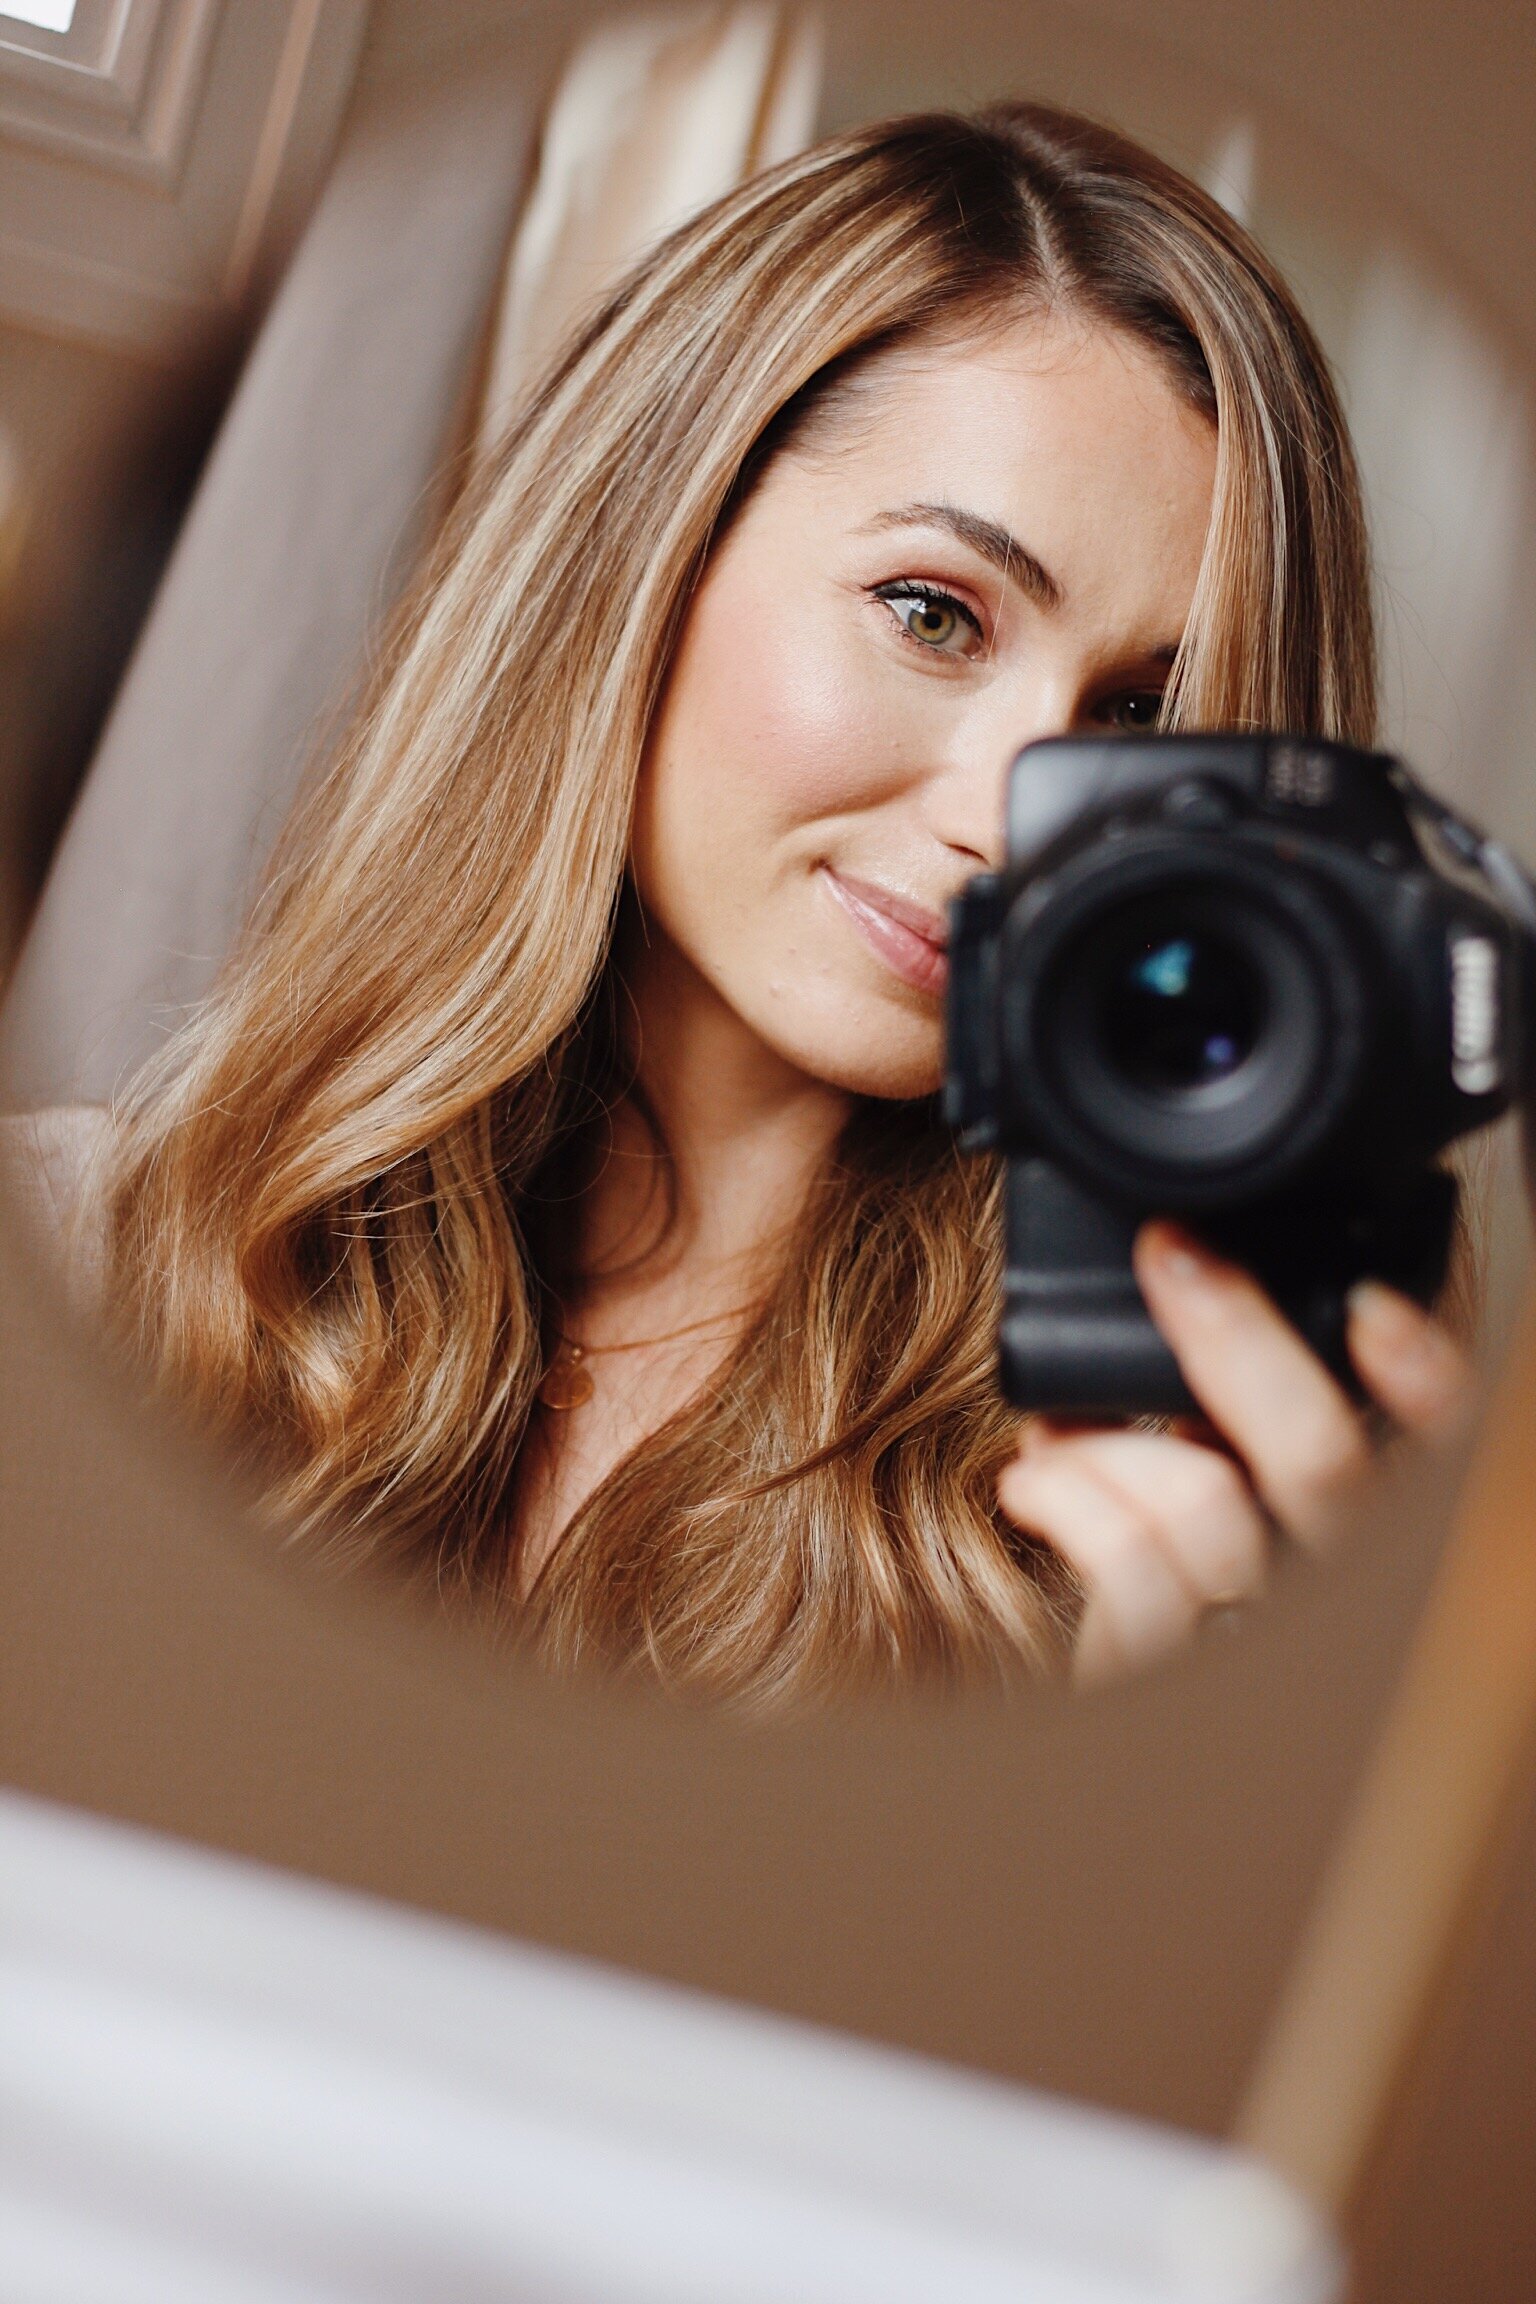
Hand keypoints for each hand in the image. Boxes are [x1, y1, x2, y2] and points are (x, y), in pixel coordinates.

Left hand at [997, 1221, 1473, 1687]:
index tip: (1370, 1305)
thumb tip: (1204, 1331)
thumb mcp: (1227, 1532)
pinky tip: (1033, 1482)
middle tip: (1173, 1257)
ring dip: (1115, 1437)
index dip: (1426, 1378)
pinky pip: (1124, 1560)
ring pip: (1207, 1497)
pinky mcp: (1157, 1682)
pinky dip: (1065, 1492)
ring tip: (1060, 1432)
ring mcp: (1248, 1653)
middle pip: (1322, 1460)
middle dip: (1238, 1337)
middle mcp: (1328, 1608)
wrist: (1095, 1776)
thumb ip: (1243, 1452)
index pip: (1442, 1458)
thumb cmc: (1161, 1627)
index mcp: (1359, 1555)